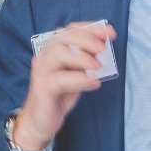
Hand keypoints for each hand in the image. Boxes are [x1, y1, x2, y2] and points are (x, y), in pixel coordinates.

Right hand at [13, 22, 115, 150]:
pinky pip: (59, 79)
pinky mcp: (42, 89)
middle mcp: (45, 57)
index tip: (110, 32)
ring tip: (97, 66)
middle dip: (86, 39)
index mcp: (53, 51)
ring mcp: (41, 72)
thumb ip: (86, 61)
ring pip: (58, 53)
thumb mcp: (76, 75)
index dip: (90, 28)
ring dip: (81, 57)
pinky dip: (79, 79)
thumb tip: (104, 49)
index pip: (69, 31)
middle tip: (103, 48)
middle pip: (63, 38)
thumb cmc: (59, 96)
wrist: (40, 122)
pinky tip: (94, 83)